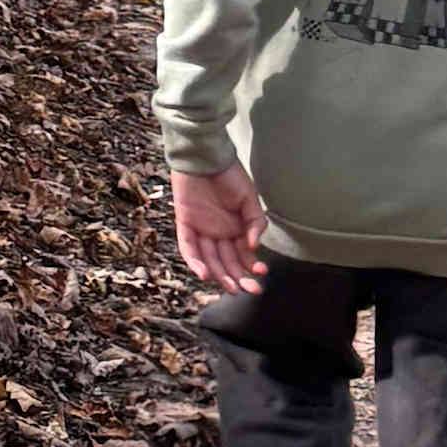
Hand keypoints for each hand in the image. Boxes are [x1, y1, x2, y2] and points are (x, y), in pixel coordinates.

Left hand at [171, 164, 265, 292]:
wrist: (206, 156)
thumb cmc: (229, 175)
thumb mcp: (249, 198)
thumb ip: (255, 222)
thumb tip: (254, 245)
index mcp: (235, 228)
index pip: (242, 254)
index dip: (251, 266)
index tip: (260, 274)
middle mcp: (218, 233)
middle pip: (227, 262)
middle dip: (238, 277)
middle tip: (249, 289)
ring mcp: (201, 230)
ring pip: (209, 259)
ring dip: (219, 275)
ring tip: (230, 287)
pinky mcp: (185, 224)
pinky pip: (188, 247)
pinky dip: (195, 261)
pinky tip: (205, 273)